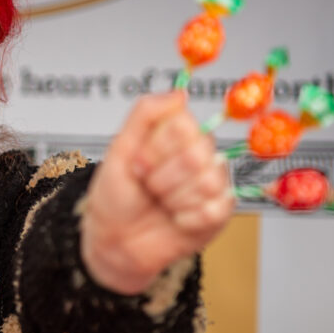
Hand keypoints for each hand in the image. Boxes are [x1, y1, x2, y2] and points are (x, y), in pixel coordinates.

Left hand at [80, 91, 233, 294]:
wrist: (113, 240)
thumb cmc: (115, 195)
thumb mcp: (119, 148)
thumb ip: (145, 114)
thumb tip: (180, 93)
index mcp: (178, 135)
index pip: (184, 126)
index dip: (156, 148)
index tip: (138, 162)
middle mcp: (200, 155)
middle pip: (195, 155)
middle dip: (160, 177)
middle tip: (148, 185)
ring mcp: (213, 184)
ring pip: (205, 183)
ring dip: (171, 199)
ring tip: (161, 202)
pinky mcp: (219, 214)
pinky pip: (212, 210)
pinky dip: (184, 219)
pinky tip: (175, 219)